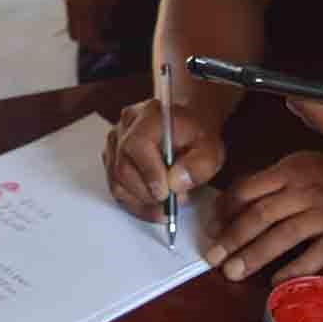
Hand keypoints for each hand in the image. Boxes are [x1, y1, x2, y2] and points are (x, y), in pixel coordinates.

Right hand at [62, 0, 120, 50]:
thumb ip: (108, 6)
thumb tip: (107, 24)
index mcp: (84, 5)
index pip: (89, 37)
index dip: (102, 46)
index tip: (114, 45)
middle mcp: (72, 5)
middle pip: (76, 35)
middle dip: (90, 41)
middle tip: (108, 38)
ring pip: (72, 24)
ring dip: (86, 29)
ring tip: (105, 23)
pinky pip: (72, 12)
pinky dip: (83, 17)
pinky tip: (98, 9)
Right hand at [102, 98, 224, 221]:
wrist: (185, 127)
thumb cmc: (196, 136)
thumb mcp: (211, 149)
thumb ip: (198, 165)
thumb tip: (175, 182)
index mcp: (150, 115)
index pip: (137, 144)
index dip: (148, 172)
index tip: (165, 193)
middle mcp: (126, 126)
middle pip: (123, 167)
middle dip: (146, 194)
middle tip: (169, 204)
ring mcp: (115, 141)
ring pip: (117, 182)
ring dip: (140, 202)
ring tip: (164, 206)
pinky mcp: (111, 157)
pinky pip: (116, 186)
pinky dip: (134, 202)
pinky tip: (152, 205)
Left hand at [204, 150, 322, 283]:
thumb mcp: (301, 165)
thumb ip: (271, 181)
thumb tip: (233, 201)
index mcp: (290, 171)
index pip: (249, 189)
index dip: (226, 210)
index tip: (211, 228)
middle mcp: (305, 192)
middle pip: (261, 215)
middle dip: (233, 238)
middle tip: (213, 258)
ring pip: (283, 236)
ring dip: (255, 256)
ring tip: (233, 273)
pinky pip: (314, 256)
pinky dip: (293, 269)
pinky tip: (274, 282)